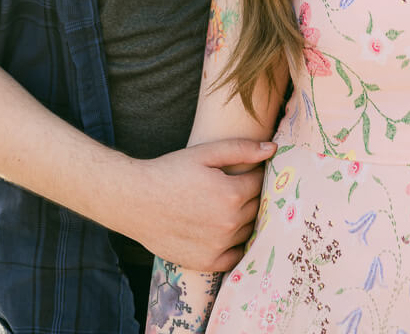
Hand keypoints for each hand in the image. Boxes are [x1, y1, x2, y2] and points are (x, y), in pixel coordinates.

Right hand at [124, 138, 274, 271]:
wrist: (137, 201)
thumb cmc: (170, 171)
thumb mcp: (205, 153)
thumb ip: (241, 149)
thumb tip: (272, 149)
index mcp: (233, 193)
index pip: (260, 182)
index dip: (254, 174)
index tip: (246, 170)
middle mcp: (230, 222)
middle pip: (257, 207)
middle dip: (251, 196)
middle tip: (235, 188)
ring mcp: (220, 245)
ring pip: (248, 230)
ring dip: (244, 219)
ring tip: (226, 207)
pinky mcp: (208, 262)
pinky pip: (235, 255)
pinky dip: (235, 244)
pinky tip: (224, 230)